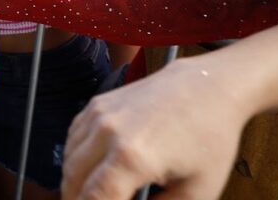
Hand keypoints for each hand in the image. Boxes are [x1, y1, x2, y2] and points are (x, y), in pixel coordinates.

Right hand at [62, 56, 247, 199]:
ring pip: (68, 161)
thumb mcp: (198, 191)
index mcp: (133, 158)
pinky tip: (93, 170)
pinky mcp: (95, 104)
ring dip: (75, 183)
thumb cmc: (209, 140)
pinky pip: (73, 140)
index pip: (93, 199)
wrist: (206, 87)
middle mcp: (107, 133)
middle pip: (73, 181)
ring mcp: (98, 115)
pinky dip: (76, 160)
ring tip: (93, 195)